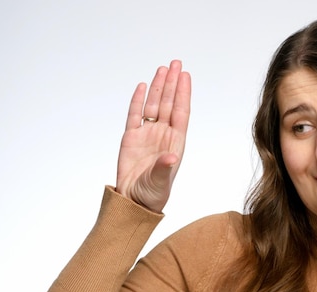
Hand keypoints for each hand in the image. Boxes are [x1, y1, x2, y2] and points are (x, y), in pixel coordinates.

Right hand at [115, 60, 190, 212]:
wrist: (134, 201)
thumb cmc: (153, 194)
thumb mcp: (161, 182)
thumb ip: (164, 168)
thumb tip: (171, 156)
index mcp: (175, 142)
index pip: (181, 112)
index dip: (183, 93)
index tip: (185, 76)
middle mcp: (163, 134)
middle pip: (168, 103)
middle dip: (172, 83)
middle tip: (175, 64)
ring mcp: (147, 134)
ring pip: (153, 105)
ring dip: (158, 87)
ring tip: (162, 69)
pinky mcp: (131, 138)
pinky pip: (135, 115)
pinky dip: (138, 100)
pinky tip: (142, 86)